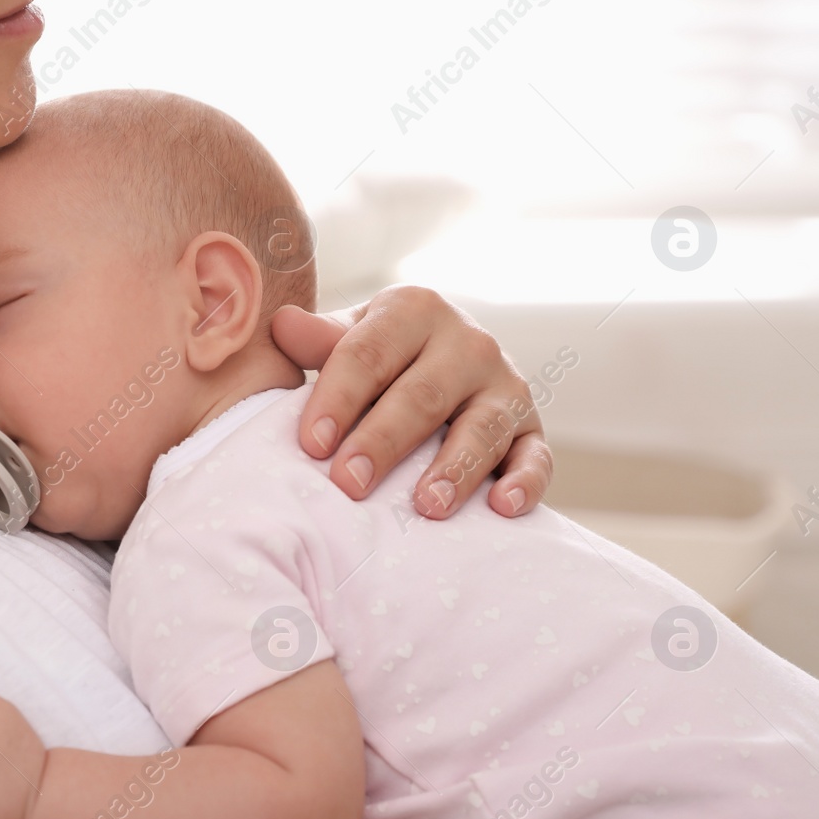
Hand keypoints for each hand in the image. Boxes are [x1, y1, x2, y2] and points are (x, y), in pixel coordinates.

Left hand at [272, 286, 551, 519]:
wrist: (446, 358)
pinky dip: (525, 481)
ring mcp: (506, 385)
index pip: (368, 355)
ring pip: (482, 428)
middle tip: (350, 484)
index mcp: (414, 311)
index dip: (338, 400)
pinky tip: (502, 508)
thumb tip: (281, 325)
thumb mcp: (351, 340)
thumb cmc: (382, 357)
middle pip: (421, 396)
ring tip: (425, 506)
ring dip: (455, 469)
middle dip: (384, 441)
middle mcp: (468, 342)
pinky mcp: (532, 428)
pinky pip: (536, 456)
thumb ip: (319, 341)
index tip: (311, 444)